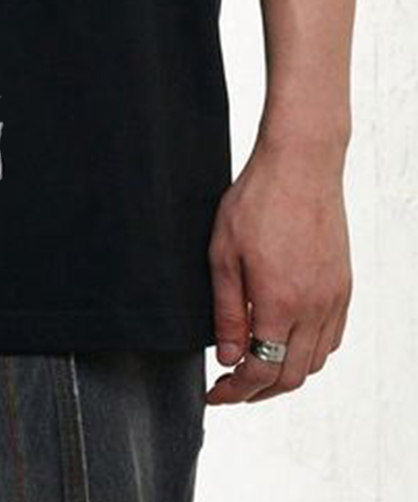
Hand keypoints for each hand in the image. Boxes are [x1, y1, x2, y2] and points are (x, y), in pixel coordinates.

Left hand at [206, 139, 351, 403]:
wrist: (302, 163)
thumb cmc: (257, 200)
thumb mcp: (223, 253)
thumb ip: (226, 311)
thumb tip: (228, 357)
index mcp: (279, 303)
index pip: (259, 372)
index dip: (234, 391)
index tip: (214, 393)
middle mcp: (313, 308)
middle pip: (289, 376)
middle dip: (257, 392)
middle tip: (230, 387)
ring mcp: (333, 298)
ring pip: (314, 362)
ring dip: (284, 373)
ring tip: (254, 365)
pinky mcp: (344, 285)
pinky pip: (331, 337)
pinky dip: (308, 351)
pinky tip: (285, 339)